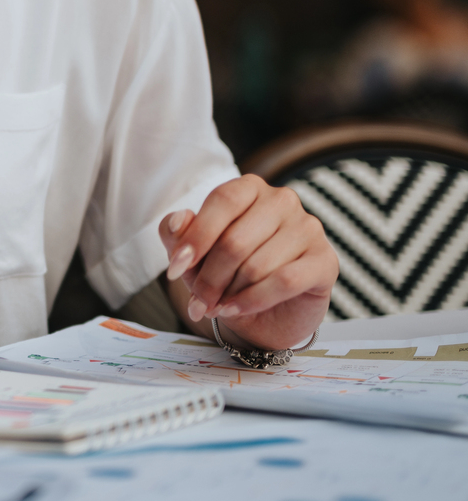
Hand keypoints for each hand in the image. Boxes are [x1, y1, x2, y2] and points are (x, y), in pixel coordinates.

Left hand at [158, 174, 335, 351]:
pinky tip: (235, 309)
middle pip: (235, 240)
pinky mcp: (326, 261)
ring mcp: (309, 229)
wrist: (265, 313)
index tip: (174, 269)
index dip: (195, 237)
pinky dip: (252, 300)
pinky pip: (284, 281)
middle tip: (197, 301)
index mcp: (249, 187)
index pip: (222, 201)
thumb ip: (177, 233)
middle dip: (208, 278)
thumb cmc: (226, 272)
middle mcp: (283, 201)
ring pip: (256, 265)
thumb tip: (178, 220)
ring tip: (217, 306)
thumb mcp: (193, 253)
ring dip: (229, 293)